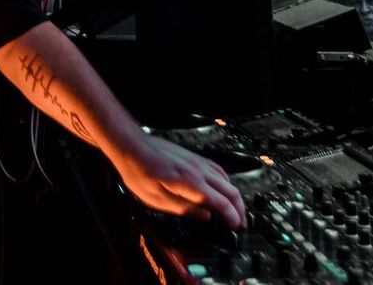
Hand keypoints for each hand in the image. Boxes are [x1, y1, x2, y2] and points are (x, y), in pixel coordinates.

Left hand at [111, 134, 245, 229]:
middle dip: (240, 209)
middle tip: (241, 223)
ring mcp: (197, 162)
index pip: (221, 203)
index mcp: (190, 182)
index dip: (232, 217)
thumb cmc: (138, 170)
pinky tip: (223, 188)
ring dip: (235, 196)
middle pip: (230, 190)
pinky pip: (218, 170)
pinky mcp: (194, 157)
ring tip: (235, 210)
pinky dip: (227, 183)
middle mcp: (198, 170)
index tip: (235, 227)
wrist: (131, 145)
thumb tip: (204, 216)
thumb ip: (183, 209)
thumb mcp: (156, 199)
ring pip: (227, 179)